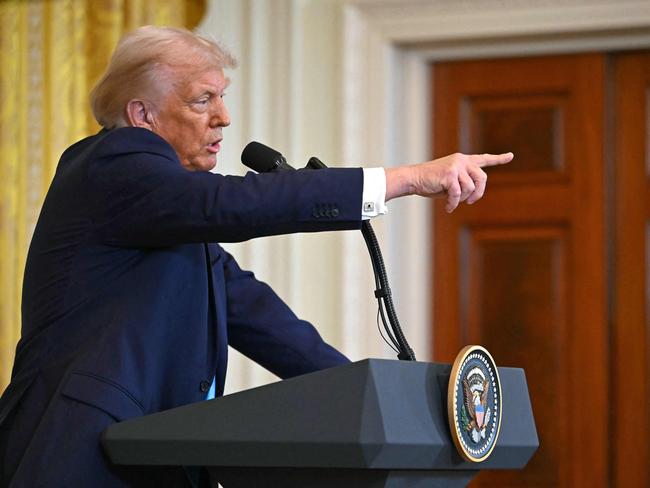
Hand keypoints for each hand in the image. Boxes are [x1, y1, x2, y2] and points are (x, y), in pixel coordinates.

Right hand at [385, 152, 512, 211]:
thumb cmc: (431, 182)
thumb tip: (474, 194)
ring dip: (463, 199)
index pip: (484, 159)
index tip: (511, 156)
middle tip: (471, 202)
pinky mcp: (449, 174)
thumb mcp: (451, 181)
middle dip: (479, 193)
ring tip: (452, 201)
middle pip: (482, 178)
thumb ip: (464, 182)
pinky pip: (458, 194)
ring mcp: (456, 166)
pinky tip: (448, 207)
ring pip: (470, 188)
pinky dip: (453, 203)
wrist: (414, 178)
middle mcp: (462, 160)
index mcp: (463, 160)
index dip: (499, 159)